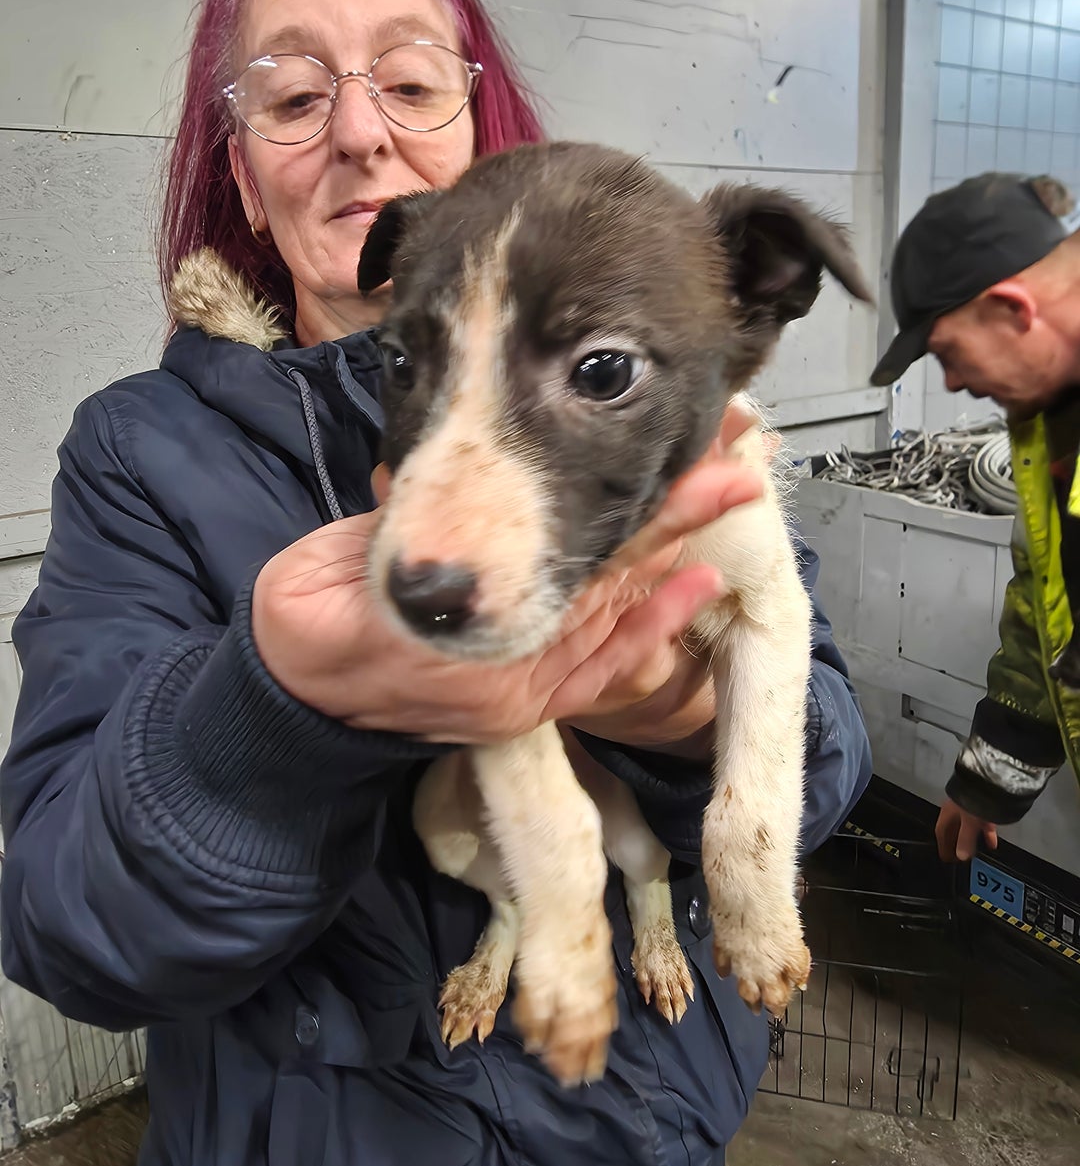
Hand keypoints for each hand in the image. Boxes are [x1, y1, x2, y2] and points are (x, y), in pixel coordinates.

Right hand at [251, 411, 761, 745]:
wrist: (293, 705)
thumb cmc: (308, 619)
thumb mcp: (348, 559)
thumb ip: (419, 522)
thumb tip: (470, 478)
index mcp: (463, 626)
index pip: (571, 559)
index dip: (639, 507)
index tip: (692, 459)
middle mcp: (507, 665)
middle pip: (607, 580)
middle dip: (676, 517)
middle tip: (739, 464)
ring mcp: (522, 692)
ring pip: (614, 618)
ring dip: (678, 559)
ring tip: (732, 503)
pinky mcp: (524, 706)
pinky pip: (596, 670)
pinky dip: (647, 628)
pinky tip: (693, 586)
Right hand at [935, 798, 997, 861]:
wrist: (989, 781)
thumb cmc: (973, 797)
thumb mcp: (968, 823)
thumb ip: (965, 840)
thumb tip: (962, 855)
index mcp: (947, 812)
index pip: (941, 832)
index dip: (942, 846)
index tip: (946, 856)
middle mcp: (956, 808)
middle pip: (954, 830)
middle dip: (957, 844)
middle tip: (959, 856)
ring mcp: (970, 806)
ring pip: (969, 827)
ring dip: (972, 839)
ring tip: (976, 851)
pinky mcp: (983, 805)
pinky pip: (982, 822)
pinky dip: (985, 833)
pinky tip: (991, 840)